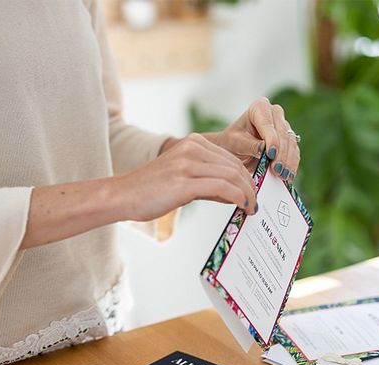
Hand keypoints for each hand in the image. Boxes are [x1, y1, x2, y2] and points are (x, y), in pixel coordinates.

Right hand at [121, 134, 257, 221]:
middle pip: (235, 166)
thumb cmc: (151, 191)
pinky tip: (243, 207)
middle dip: (250, 186)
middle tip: (256, 203)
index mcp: (193, 143)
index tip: (253, 193)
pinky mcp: (184, 181)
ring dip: (247, 193)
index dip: (246, 177)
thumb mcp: (184, 178)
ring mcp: (188, 163)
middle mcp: (192, 148)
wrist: (122, 196)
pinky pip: (223, 187)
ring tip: (251, 208)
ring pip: (232, 176)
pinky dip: (239, 197)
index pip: (231, 158)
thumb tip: (236, 194)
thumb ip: (209, 182)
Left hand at [205, 97, 300, 180]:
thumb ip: (250, 145)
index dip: (271, 139)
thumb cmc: (232, 143)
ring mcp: (284, 126)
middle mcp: (275, 113)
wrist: (235, 150)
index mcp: (260, 107)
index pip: (267, 124)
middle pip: (282, 134)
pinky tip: (288, 175)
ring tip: (283, 176)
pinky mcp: (289, 140)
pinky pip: (294, 152)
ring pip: (291, 143)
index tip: (271, 154)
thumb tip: (264, 149)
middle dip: (281, 154)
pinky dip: (292, 164)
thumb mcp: (236, 143)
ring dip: (288, 161)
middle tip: (278, 170)